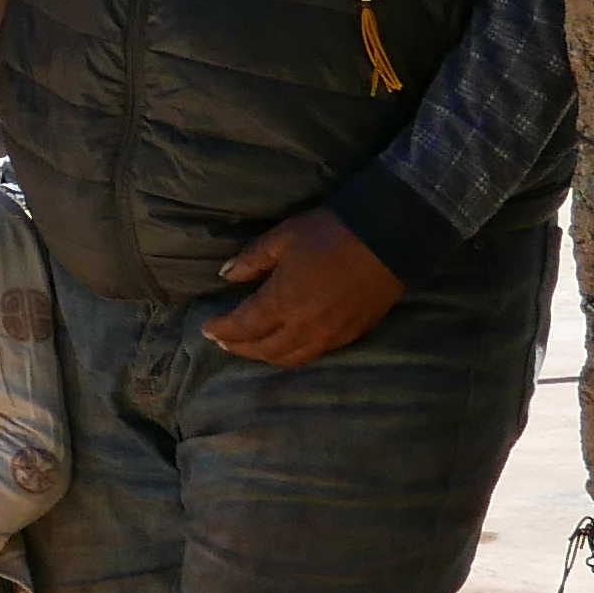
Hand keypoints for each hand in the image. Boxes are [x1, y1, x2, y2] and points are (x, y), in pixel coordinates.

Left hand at [204, 208, 401, 366]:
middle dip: (239, 347)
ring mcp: (329, 336)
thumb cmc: (330, 234)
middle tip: (223, 340)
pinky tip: (287, 346)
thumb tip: (226, 275)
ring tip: (251, 347)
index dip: (222, 329)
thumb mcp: (283, 237)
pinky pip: (314, 354)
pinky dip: (292, 355)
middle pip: (264, 350)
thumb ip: (252, 260)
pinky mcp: (350, 336)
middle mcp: (303, 328)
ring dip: (265, 355)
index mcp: (282, 303)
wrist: (388, 240)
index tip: (206, 328)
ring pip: (290, 358)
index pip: (243, 326)